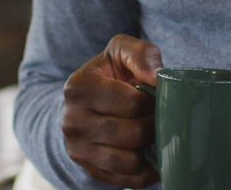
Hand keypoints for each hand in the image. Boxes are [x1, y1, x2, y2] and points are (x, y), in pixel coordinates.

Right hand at [62, 34, 163, 188]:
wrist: (82, 104)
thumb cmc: (108, 75)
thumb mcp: (119, 52)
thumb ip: (140, 54)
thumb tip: (156, 76)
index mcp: (78, 87)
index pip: (132, 103)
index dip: (152, 102)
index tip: (153, 98)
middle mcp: (72, 121)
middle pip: (134, 133)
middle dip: (154, 126)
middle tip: (158, 118)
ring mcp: (78, 149)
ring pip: (130, 160)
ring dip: (150, 150)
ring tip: (153, 135)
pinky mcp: (89, 170)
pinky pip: (127, 179)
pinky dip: (145, 172)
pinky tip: (149, 156)